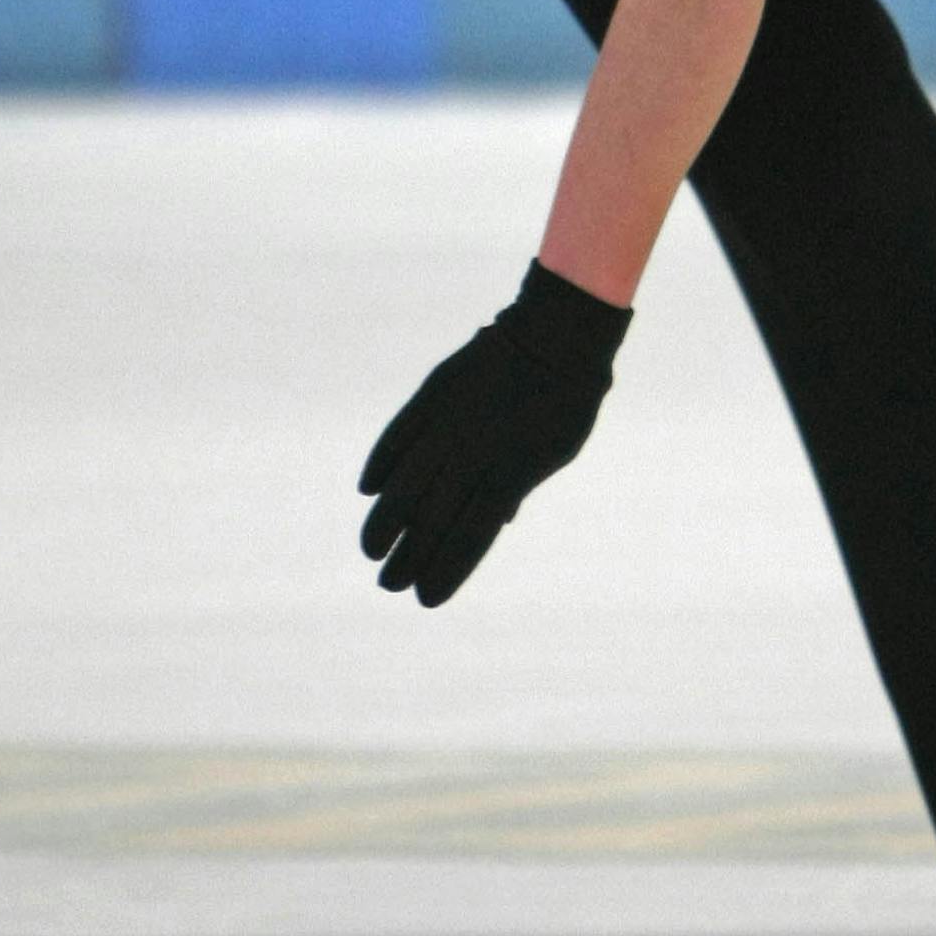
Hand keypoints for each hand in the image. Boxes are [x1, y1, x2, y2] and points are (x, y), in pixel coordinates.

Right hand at [358, 262, 630, 606]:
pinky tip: (370, 488)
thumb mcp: (550, 455)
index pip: (470, 537)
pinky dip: (382, 461)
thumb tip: (496, 524)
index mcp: (511, 474)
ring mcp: (450, 421)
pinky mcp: (434, 393)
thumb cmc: (565, 403)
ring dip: (385, 521)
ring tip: (370, 550)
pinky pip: (400, 433)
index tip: (425, 600)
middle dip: (410, 558)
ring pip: (406, 481)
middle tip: (390, 585)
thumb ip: (515, 490)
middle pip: (432, 518)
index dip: (446, 572)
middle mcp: (474, 453)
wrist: (557, 335)